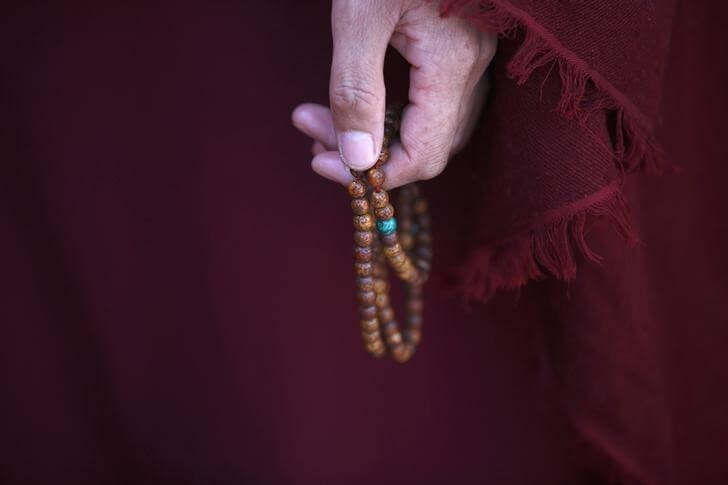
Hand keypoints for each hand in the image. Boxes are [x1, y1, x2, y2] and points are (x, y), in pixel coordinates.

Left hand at [292, 0, 495, 188]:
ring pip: (430, 127)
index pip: (423, 155)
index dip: (374, 174)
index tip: (323, 164)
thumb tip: (356, 161)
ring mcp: (472, 57)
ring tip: (323, 120)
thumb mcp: (359, 13)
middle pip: (426, 146)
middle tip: (312, 134)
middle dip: (366, 152)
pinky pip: (433, 102)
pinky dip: (393, 114)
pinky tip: (361, 100)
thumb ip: (356, 90)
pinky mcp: (460, 45)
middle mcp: (473, 68)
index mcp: (453, 64)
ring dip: (376, 134)